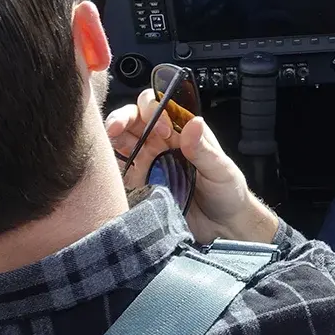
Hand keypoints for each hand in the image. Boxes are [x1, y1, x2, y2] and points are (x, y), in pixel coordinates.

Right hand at [105, 89, 277, 243]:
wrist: (221, 228)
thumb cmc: (227, 192)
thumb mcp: (221, 169)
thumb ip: (204, 149)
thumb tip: (194, 122)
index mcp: (182, 131)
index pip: (159, 106)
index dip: (153, 110)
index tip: (161, 129)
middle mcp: (161, 143)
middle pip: (133, 119)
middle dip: (122, 118)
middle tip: (118, 128)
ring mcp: (147, 163)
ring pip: (120, 141)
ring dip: (111, 138)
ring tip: (111, 140)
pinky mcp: (138, 185)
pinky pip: (118, 172)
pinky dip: (108, 166)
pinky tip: (107, 167)